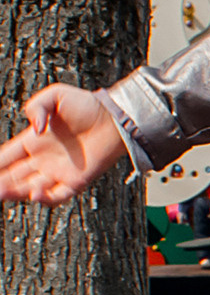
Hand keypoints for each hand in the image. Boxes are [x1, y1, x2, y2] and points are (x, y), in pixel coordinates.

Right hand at [0, 84, 125, 205]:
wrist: (114, 118)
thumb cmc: (86, 105)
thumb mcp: (55, 95)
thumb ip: (36, 106)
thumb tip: (34, 129)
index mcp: (34, 141)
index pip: (7, 157)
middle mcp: (43, 159)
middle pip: (14, 176)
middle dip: (1, 183)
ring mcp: (59, 172)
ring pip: (31, 187)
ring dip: (16, 191)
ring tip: (3, 192)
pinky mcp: (76, 181)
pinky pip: (58, 195)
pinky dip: (46, 198)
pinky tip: (34, 195)